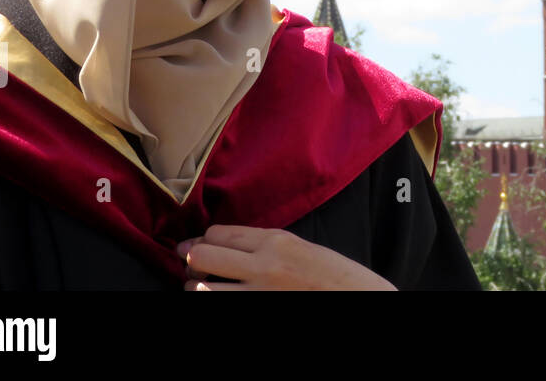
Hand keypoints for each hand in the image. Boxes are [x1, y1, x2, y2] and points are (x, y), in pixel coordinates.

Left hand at [178, 225, 396, 290]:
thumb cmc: (334, 276)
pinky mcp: (255, 312)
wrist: (357, 299)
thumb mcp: (302, 248)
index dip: (203, 238)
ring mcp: (256, 295)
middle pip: (202, 256)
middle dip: (190, 258)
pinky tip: (214, 297)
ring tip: (198, 284)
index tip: (197, 243)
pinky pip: (217, 305)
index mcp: (276, 241)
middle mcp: (262, 266)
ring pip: (200, 288)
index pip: (220, 233)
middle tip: (188, 261)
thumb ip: (267, 245)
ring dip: (194, 285)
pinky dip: (209, 300)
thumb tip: (230, 245)